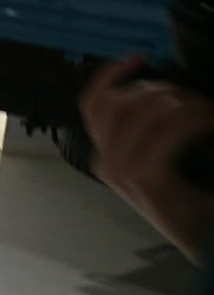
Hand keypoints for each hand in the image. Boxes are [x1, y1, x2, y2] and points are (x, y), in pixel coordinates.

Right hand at [80, 54, 213, 262]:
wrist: (204, 236)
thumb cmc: (188, 200)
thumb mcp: (156, 160)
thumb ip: (145, 131)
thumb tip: (151, 92)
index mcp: (104, 155)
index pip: (93, 104)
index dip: (111, 75)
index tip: (137, 58)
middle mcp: (105, 162)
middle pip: (122, 101)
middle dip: (162, 90)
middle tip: (194, 101)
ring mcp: (122, 172)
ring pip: (145, 111)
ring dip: (184, 104)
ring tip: (207, 113)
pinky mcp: (145, 178)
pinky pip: (168, 130)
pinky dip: (195, 119)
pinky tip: (211, 123)